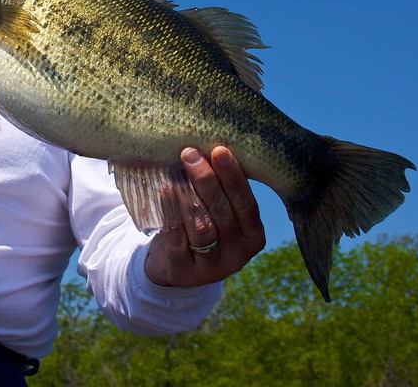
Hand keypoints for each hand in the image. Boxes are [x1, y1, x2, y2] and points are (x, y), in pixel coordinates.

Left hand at [144, 146, 265, 286]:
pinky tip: (164, 194)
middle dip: (207, 181)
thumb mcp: (218, 211)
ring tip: (175, 174)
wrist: (173, 262)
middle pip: (223, 214)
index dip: (234, 177)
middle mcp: (237, 255)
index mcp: (253, 236)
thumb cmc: (202, 223)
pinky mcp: (184, 273)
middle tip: (189, 154)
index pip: (246, 204)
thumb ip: (221, 187)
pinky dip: (171, 215)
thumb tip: (210, 144)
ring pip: (202, 229)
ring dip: (188, 198)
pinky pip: (178, 242)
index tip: (219, 150)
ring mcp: (212, 267)